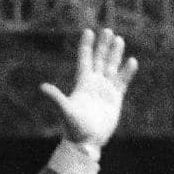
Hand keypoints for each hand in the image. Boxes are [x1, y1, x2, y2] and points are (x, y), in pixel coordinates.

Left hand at [39, 28, 136, 153]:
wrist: (87, 142)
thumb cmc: (74, 128)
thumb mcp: (65, 111)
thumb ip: (56, 97)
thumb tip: (42, 87)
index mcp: (82, 83)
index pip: (84, 59)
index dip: (86, 45)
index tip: (89, 31)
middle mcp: (94, 83)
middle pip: (99, 59)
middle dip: (103, 45)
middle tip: (108, 30)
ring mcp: (105, 90)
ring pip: (111, 67)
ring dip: (115, 54)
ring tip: (119, 39)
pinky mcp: (115, 99)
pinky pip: (122, 82)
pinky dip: (127, 72)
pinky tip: (132, 61)